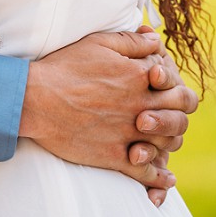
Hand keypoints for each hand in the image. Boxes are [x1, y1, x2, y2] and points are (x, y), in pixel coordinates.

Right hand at [20, 29, 197, 206]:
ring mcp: (129, 132)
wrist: (37, 99)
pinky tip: (166, 176)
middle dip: (178, 108)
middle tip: (169, 109)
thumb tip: (156, 40)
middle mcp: (139, 104)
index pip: (170, 77)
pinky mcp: (116, 156)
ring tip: (168, 138)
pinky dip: (160, 176)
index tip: (158, 80)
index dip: (167, 78)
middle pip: (178, 110)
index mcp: (138, 75)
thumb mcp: (98, 43)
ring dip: (172, 138)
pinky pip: (148, 170)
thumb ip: (131, 41)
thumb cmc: (65, 67)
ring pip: (169, 141)